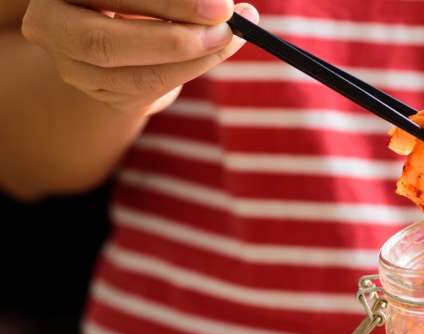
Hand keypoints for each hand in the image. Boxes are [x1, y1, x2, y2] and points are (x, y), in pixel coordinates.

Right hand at [22, 0, 257, 115]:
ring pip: (134, 77)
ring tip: (233, 37)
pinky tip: (217, 49)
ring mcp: (71, 67)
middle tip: (226, 27)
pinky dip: (191, 70)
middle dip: (173, 40)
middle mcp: (49, 26)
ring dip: (195, 60)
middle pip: (103, 44)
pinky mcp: (103, 93)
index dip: (168, 3)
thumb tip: (221, 6)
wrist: (116, 19)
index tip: (220, 5)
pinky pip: (151, 91)